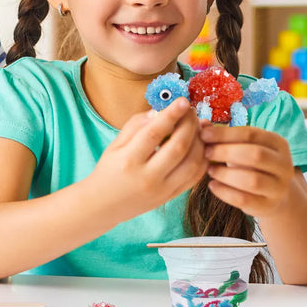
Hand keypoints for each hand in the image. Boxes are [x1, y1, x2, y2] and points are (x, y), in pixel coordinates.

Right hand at [92, 97, 208, 218]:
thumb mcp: (114, 145)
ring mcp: (162, 190)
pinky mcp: (172, 197)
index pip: (154, 133)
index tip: (182, 101)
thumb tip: (158, 111)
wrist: (104, 205)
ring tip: (196, 127)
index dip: (170, 115)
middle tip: (190, 112)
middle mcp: (147, 177)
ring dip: (199, 141)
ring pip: (192, 162)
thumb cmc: (108, 170)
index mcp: (128, 160)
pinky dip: (202, 158)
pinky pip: (195, 176)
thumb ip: (135, 126)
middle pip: (178, 147)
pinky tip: (198, 145)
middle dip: (189, 125)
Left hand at [200, 122, 294, 216]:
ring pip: (252, 180)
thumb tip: (202, 123)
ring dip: (225, 174)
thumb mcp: (241, 146)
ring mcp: (279, 188)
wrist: (270, 194)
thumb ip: (223, 136)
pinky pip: (244, 200)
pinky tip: (212, 185)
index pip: (251, 134)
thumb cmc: (250, 164)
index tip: (203, 134)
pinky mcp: (268, 206)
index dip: (225, 134)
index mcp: (278, 144)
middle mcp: (284, 165)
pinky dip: (224, 192)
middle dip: (225, 152)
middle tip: (206, 153)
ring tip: (209, 170)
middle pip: (255, 155)